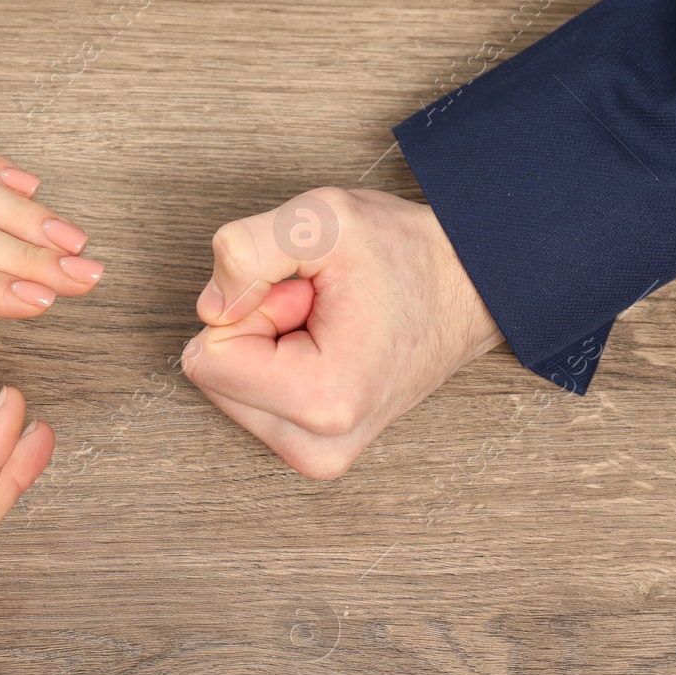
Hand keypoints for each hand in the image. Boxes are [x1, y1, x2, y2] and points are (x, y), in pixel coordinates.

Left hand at [185, 188, 503, 478]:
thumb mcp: (324, 219)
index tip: (306, 297)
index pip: (208, 358)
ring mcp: (317, 455)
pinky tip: (328, 347)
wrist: (467, 290)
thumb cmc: (407, 256)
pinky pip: (251, 400)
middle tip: (320, 309)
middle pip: (214, 377)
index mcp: (323, 401)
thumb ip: (247, 250)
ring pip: (230, 388)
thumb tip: (210, 307)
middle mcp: (318, 446)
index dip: (249, 307)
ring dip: (268, 345)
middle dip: (256, 328)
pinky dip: (278, 364)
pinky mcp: (315, 452)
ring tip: (329, 327)